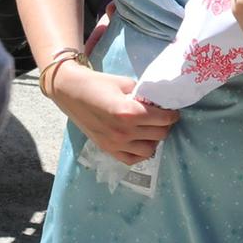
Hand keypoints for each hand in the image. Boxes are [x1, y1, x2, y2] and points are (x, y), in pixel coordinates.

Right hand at [51, 66, 178, 164]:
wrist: (70, 91)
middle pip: (160, 134)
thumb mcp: (125, 83)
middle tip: (162, 117)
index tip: (172, 110)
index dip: (172, 114)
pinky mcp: (108, 149)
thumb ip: (143, 95)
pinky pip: (132, 159)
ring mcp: (116, 143)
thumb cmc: (97, 83)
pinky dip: (140, 152)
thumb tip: (158, 103)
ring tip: (150, 129)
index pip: (164, 119)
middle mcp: (124, 131)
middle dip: (165, 125)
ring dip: (154, 139)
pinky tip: (140, 141)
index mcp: (130, 112)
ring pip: (150, 149)